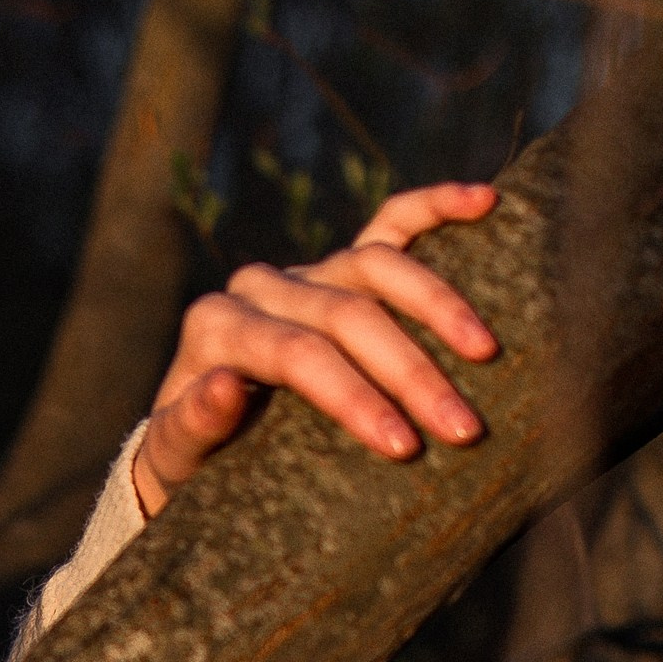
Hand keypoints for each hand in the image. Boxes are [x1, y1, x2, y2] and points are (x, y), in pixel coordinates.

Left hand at [133, 181, 501, 515]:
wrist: (199, 441)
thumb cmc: (192, 460)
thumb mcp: (176, 453)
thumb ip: (191, 424)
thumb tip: (225, 384)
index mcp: (217, 326)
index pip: (298, 353)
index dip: (354, 395)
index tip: (403, 446)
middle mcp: (260, 286)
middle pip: (348, 314)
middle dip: (410, 372)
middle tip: (462, 428)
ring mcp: (305, 269)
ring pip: (378, 265)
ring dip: (439, 306)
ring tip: (486, 354)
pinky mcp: (339, 265)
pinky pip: (392, 223)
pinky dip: (437, 207)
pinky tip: (485, 201)